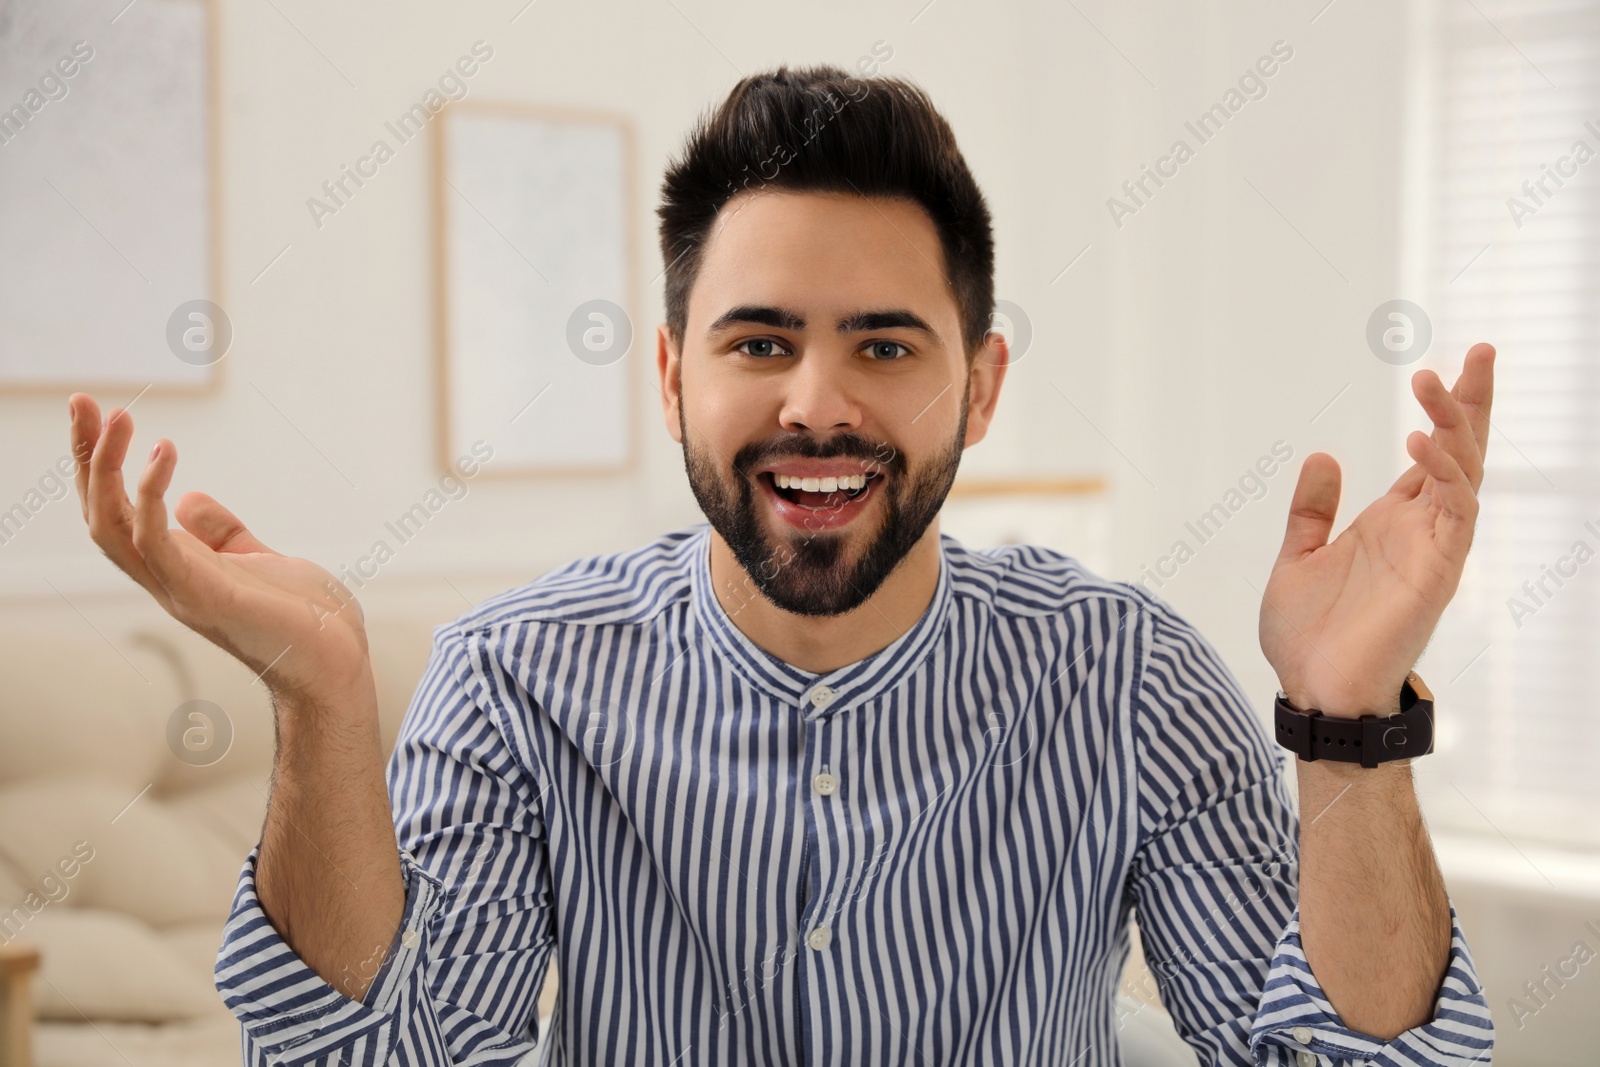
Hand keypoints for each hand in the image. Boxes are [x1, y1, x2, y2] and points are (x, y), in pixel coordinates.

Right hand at [69, 393, 374, 704]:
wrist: (336, 665)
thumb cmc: (304, 620)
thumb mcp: (258, 559)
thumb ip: (222, 532)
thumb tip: (188, 500)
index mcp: (175, 567)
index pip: (115, 511)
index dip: (99, 464)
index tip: (98, 412)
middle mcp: (165, 579)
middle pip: (98, 513)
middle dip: (86, 456)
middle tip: (82, 399)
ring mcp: (180, 589)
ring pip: (111, 526)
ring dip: (106, 468)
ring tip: (121, 417)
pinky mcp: (204, 595)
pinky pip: (156, 542)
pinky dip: (151, 495)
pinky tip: (167, 452)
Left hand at [1259, 343, 1495, 716]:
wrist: (1314, 691)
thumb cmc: (1308, 637)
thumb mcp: (1296, 557)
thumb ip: (1312, 509)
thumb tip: (1324, 456)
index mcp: (1390, 523)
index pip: (1431, 455)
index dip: (1445, 412)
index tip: (1451, 365)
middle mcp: (1420, 530)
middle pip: (1460, 453)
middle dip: (1471, 403)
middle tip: (1479, 351)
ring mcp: (1433, 549)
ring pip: (1463, 473)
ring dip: (1453, 426)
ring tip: (1433, 383)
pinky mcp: (1438, 572)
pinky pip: (1455, 513)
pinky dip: (1443, 475)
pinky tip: (1422, 445)